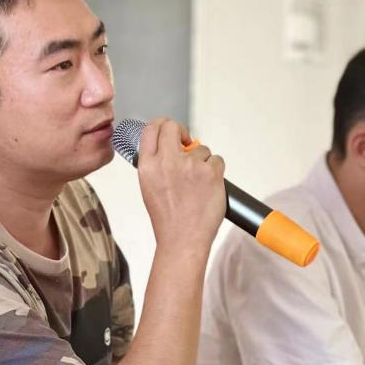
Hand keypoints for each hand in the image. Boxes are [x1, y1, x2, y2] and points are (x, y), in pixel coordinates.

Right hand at [137, 119, 225, 250]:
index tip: (170, 131)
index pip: (151, 129)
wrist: (182, 240)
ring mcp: (190, 166)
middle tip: (187, 144)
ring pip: (201, 148)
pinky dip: (215, 172)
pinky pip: (217, 160)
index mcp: (147, 166)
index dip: (162, 125)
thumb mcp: (148, 187)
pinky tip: (208, 188)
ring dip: (202, 161)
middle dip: (182, 133)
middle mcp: (166, 162)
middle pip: (174, 127)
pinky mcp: (210, 172)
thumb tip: (168, 147)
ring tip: (197, 184)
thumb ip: (155, 164)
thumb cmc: (167, 219)